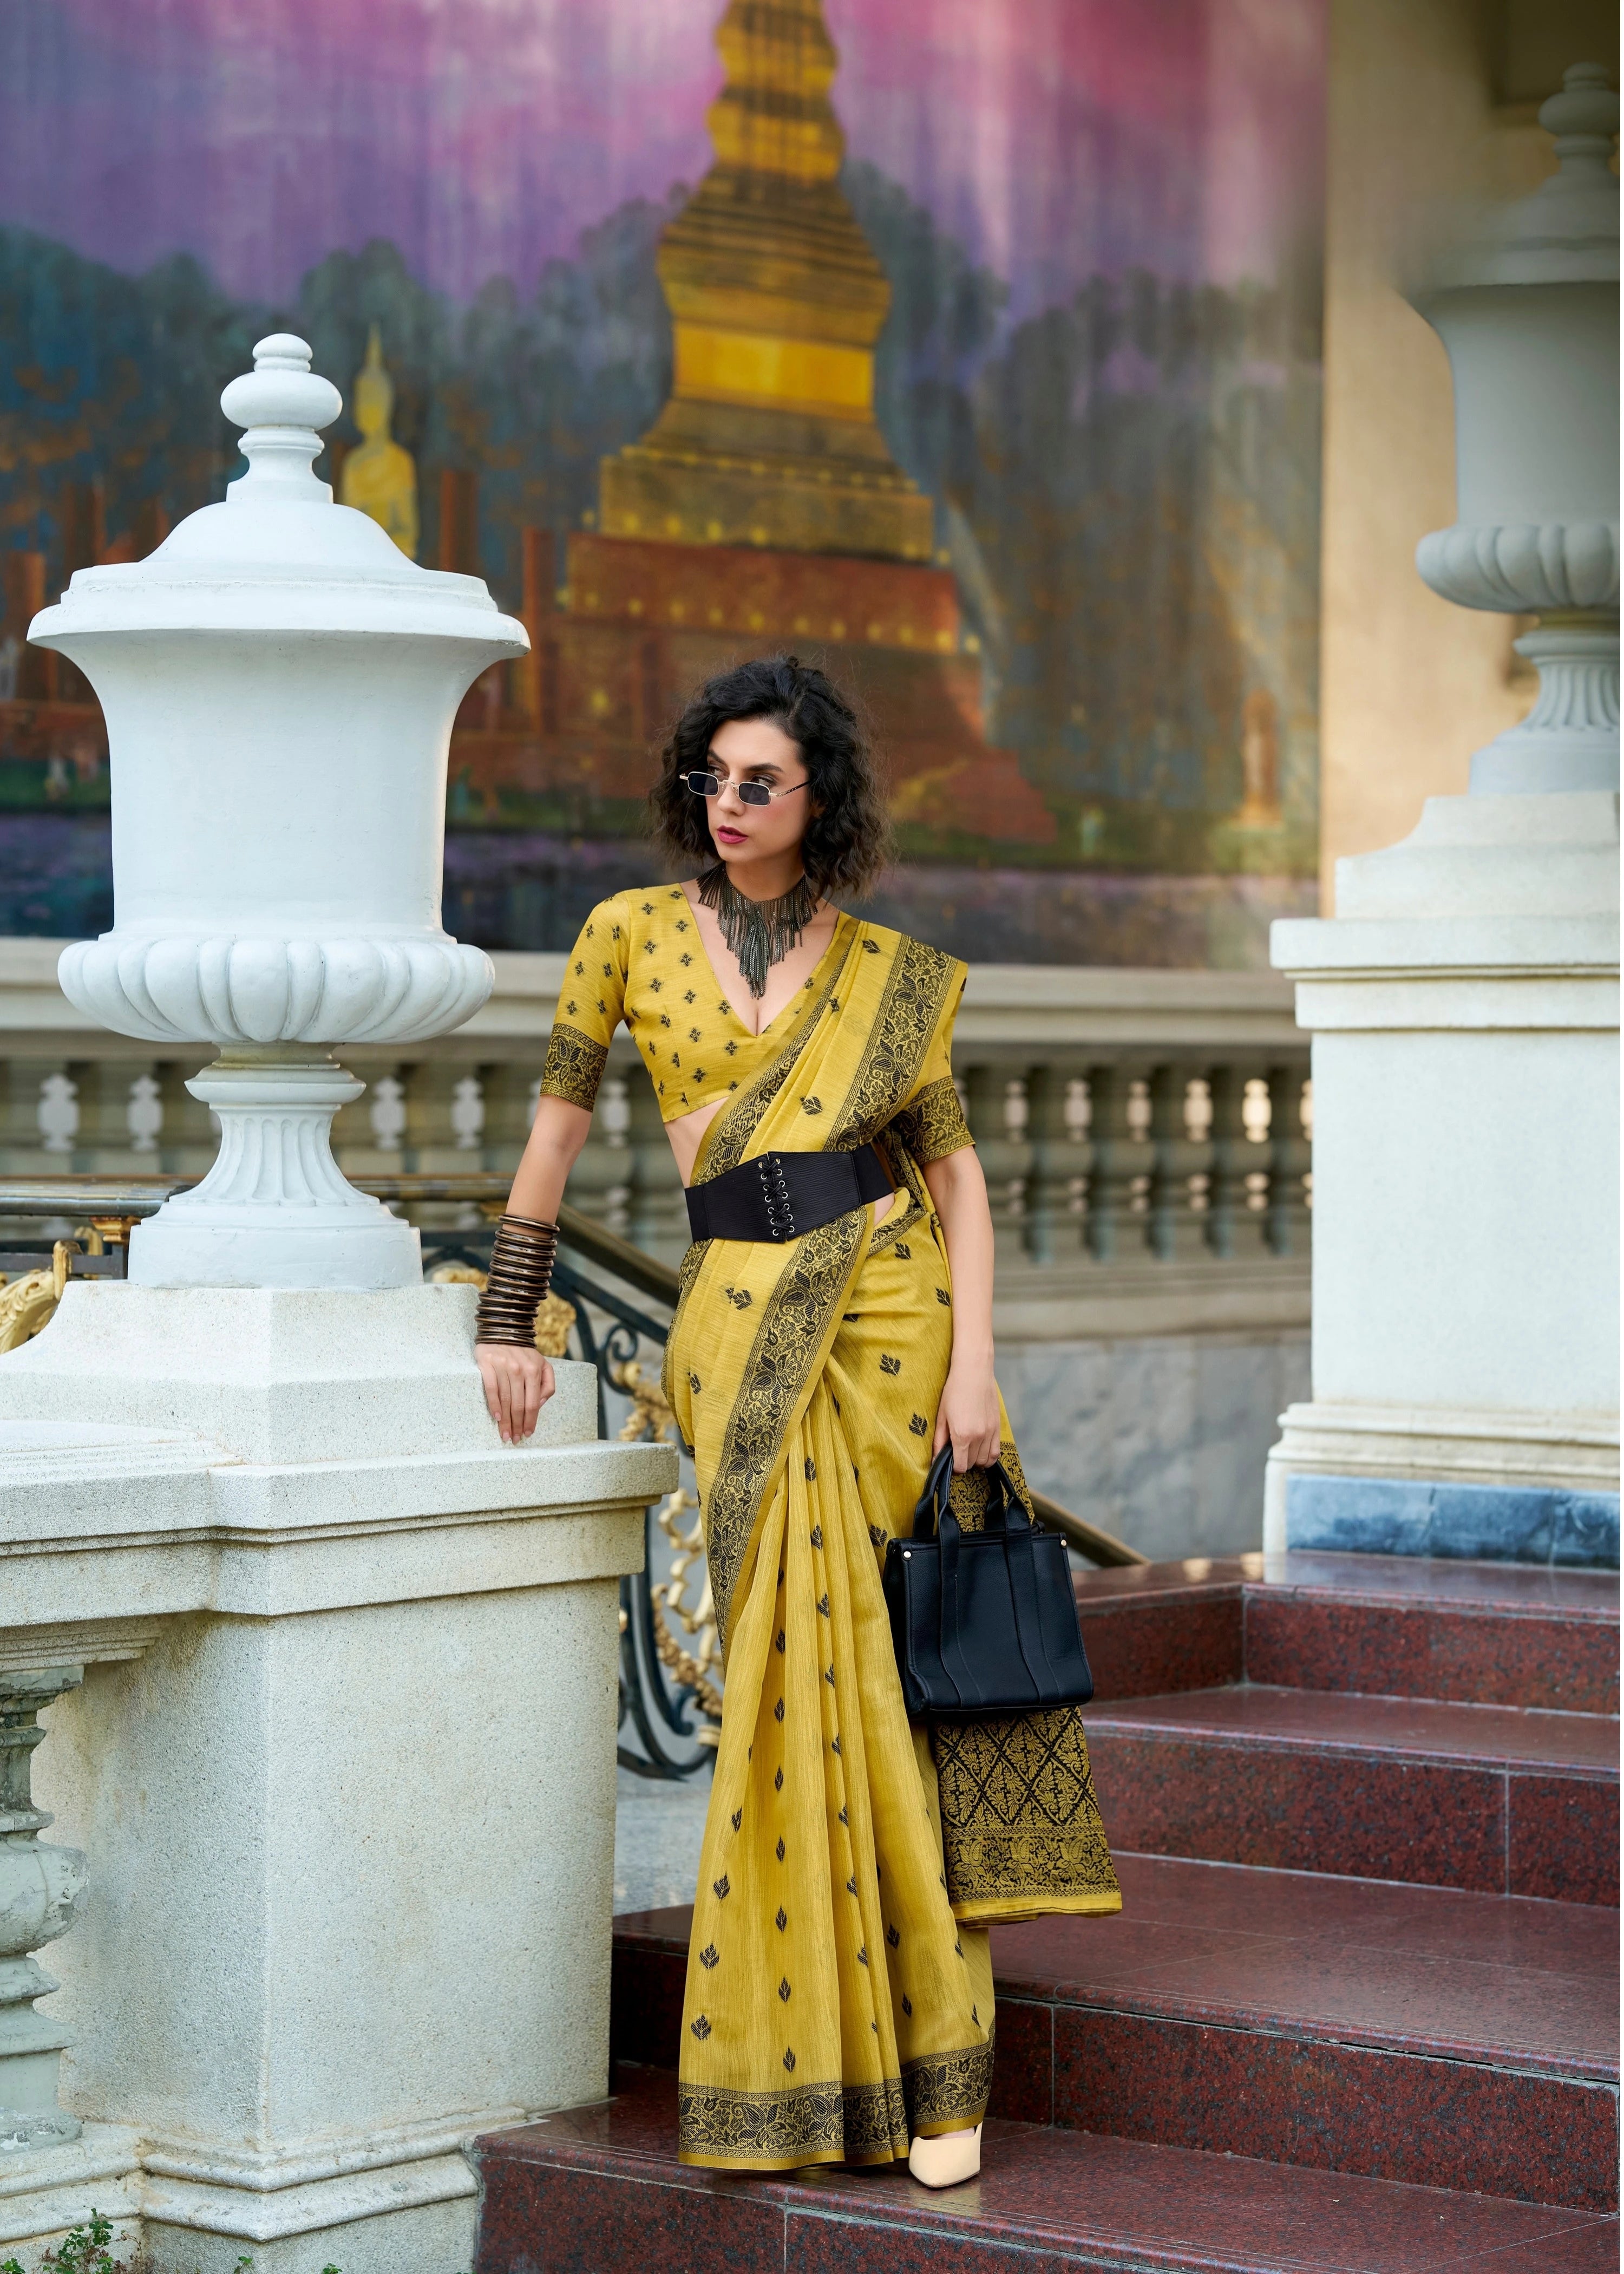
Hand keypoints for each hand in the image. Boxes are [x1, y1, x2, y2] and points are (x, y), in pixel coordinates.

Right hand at [476, 1342, 555, 1443]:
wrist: (503, 1330)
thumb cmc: (524, 1353)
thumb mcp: (542, 1364)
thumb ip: (547, 1384)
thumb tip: (539, 1404)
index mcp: (535, 1370)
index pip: (533, 1403)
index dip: (531, 1421)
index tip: (528, 1433)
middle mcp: (520, 1369)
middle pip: (519, 1405)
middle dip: (518, 1425)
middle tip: (514, 1439)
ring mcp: (503, 1367)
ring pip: (505, 1401)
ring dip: (505, 1421)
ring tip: (505, 1434)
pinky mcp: (487, 1365)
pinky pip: (491, 1389)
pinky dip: (494, 1405)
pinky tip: (496, 1418)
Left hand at [932, 1356, 1000, 1473]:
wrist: (974, 1372)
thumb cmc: (954, 1391)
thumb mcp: (941, 1416)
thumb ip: (939, 1441)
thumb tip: (936, 1460)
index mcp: (962, 1435)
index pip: (960, 1466)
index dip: (953, 1467)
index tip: (949, 1461)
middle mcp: (978, 1437)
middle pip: (972, 1464)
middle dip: (963, 1463)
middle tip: (956, 1453)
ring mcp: (990, 1433)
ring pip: (984, 1461)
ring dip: (975, 1460)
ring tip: (968, 1451)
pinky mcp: (998, 1427)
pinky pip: (996, 1452)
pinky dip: (988, 1457)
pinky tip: (980, 1451)